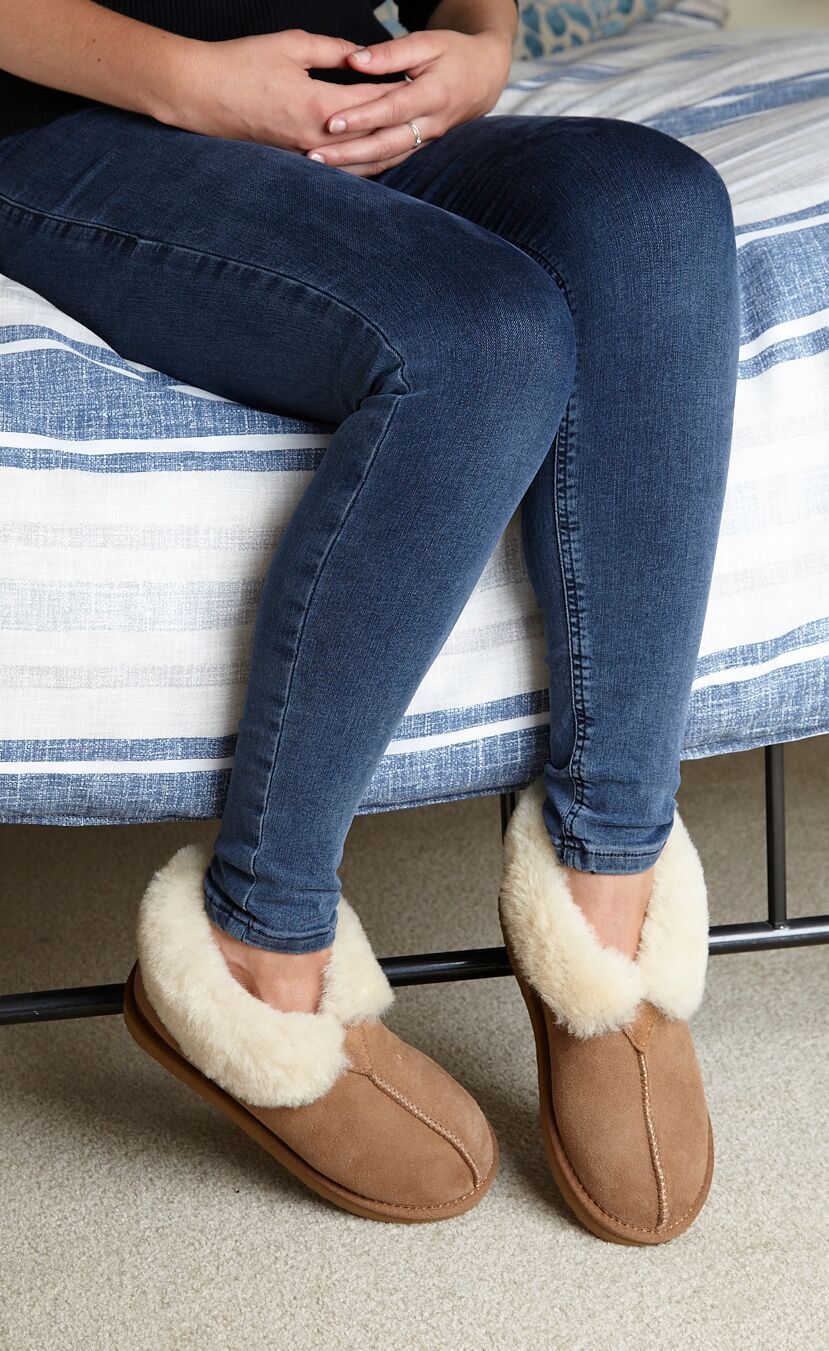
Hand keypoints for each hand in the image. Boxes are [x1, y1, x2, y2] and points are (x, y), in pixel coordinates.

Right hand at [154, 28, 406, 153]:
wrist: (200, 95)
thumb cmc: (241, 63)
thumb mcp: (291, 44)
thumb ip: (333, 50)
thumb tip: (363, 55)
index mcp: (320, 105)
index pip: (374, 101)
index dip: (399, 91)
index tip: (420, 80)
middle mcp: (318, 138)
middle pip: (371, 134)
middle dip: (398, 123)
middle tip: (424, 111)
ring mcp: (306, 155)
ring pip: (357, 159)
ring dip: (383, 150)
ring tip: (406, 138)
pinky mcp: (295, 161)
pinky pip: (337, 168)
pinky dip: (359, 164)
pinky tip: (372, 158)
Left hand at [303, 29, 513, 176]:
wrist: (484, 79)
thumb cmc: (454, 54)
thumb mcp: (428, 43)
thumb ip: (391, 53)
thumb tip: (355, 60)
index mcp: (433, 95)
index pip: (392, 109)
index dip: (362, 118)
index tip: (331, 122)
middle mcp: (430, 125)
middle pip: (386, 145)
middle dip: (349, 153)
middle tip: (315, 156)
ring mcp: (425, 141)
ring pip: (387, 160)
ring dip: (353, 167)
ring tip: (319, 168)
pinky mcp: (419, 148)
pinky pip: (390, 162)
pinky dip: (365, 170)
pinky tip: (339, 172)